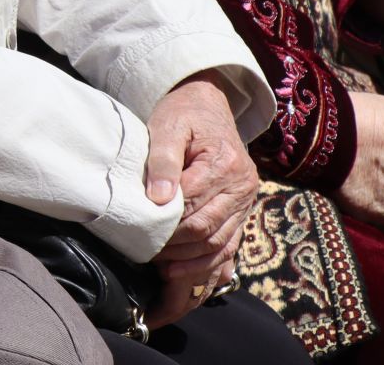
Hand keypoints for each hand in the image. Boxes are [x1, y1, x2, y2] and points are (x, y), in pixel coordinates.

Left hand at [143, 72, 258, 327]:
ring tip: (158, 273)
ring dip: (188, 265)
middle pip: (206, 230)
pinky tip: (182, 279)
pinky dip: (206, 269)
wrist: (207, 104)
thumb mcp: (166, 125)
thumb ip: (161, 159)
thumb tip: (157, 200)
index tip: (138, 235)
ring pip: (219, 247)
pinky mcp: (240, 215)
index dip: (164, 223)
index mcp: (225, 163)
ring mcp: (245, 204)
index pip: (192, 203)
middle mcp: (242, 187)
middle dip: (173, 248)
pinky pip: (228, 250)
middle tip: (142, 257)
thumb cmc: (182, 114)